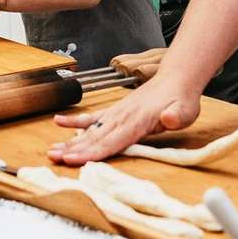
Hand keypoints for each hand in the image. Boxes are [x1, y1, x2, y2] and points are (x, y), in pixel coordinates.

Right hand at [49, 73, 204, 163]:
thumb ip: (176, 116)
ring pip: (90, 130)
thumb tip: (169, 118)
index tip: (73, 159)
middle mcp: (122, 117)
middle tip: (53, 158)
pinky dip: (75, 121)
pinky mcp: (115, 111)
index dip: (91, 152)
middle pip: (95, 137)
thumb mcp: (186, 110)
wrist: (176, 79)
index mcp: (137, 121)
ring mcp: (117, 113)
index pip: (111, 141)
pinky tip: (59, 123)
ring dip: (71, 141)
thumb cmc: (181, 98)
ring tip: (52, 150)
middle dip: (73, 149)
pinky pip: (92, 118)